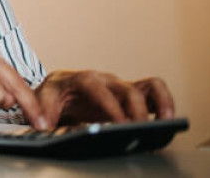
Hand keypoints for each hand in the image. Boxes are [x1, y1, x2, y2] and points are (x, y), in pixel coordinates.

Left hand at [35, 70, 174, 125]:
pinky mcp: (131, 95)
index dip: (109, 105)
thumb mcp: (43, 99)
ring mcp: (120, 86)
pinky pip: (153, 91)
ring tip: (166, 121)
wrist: (60, 89)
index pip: (97, 87)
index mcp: (81, 79)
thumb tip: (44, 123)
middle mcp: (105, 80)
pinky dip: (164, 102)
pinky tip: (167, 120)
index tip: (118, 123)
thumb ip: (43, 109)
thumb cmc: (54, 93)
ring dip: (159, 102)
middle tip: (139, 130)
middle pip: (126, 89)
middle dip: (135, 110)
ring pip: (147, 86)